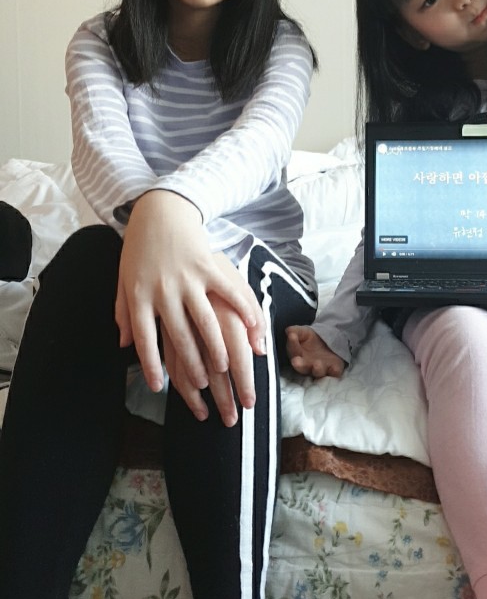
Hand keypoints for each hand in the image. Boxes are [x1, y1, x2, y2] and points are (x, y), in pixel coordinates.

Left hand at [115, 190, 264, 395]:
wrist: (158, 210)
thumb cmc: (140, 249)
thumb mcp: (124, 281)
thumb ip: (124, 314)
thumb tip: (123, 345)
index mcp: (140, 297)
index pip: (145, 340)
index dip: (151, 365)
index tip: (159, 387)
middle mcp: (163, 290)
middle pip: (179, 336)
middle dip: (192, 365)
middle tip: (204, 385)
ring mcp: (188, 278)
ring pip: (205, 321)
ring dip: (217, 347)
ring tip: (225, 366)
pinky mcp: (208, 265)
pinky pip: (228, 292)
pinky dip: (242, 310)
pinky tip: (252, 327)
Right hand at [285, 325, 345, 378]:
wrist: (329, 342)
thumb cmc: (312, 339)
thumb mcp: (304, 332)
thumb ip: (296, 331)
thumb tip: (289, 331)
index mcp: (298, 356)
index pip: (293, 351)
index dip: (292, 343)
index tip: (292, 336)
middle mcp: (308, 366)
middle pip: (302, 368)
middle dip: (299, 365)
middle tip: (296, 361)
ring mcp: (321, 369)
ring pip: (318, 372)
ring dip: (317, 369)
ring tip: (317, 364)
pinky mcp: (334, 370)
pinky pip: (334, 373)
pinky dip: (334, 372)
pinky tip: (333, 369)